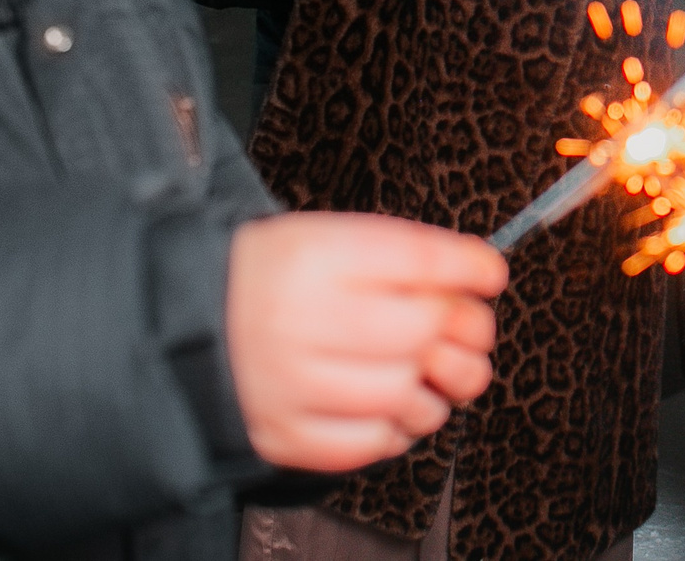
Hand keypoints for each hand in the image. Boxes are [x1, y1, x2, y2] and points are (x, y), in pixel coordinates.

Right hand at [225, 213, 506, 473]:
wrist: (195, 323)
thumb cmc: (277, 278)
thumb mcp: (332, 238)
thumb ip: (405, 256)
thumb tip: (480, 277)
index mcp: (311, 257)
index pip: (415, 258)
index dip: (466, 267)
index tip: (489, 274)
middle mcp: (296, 319)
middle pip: (418, 330)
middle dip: (462, 330)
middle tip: (467, 329)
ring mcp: (287, 385)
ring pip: (402, 395)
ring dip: (437, 387)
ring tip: (430, 371)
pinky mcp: (284, 435)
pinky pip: (368, 445)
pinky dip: (397, 429)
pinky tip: (393, 405)